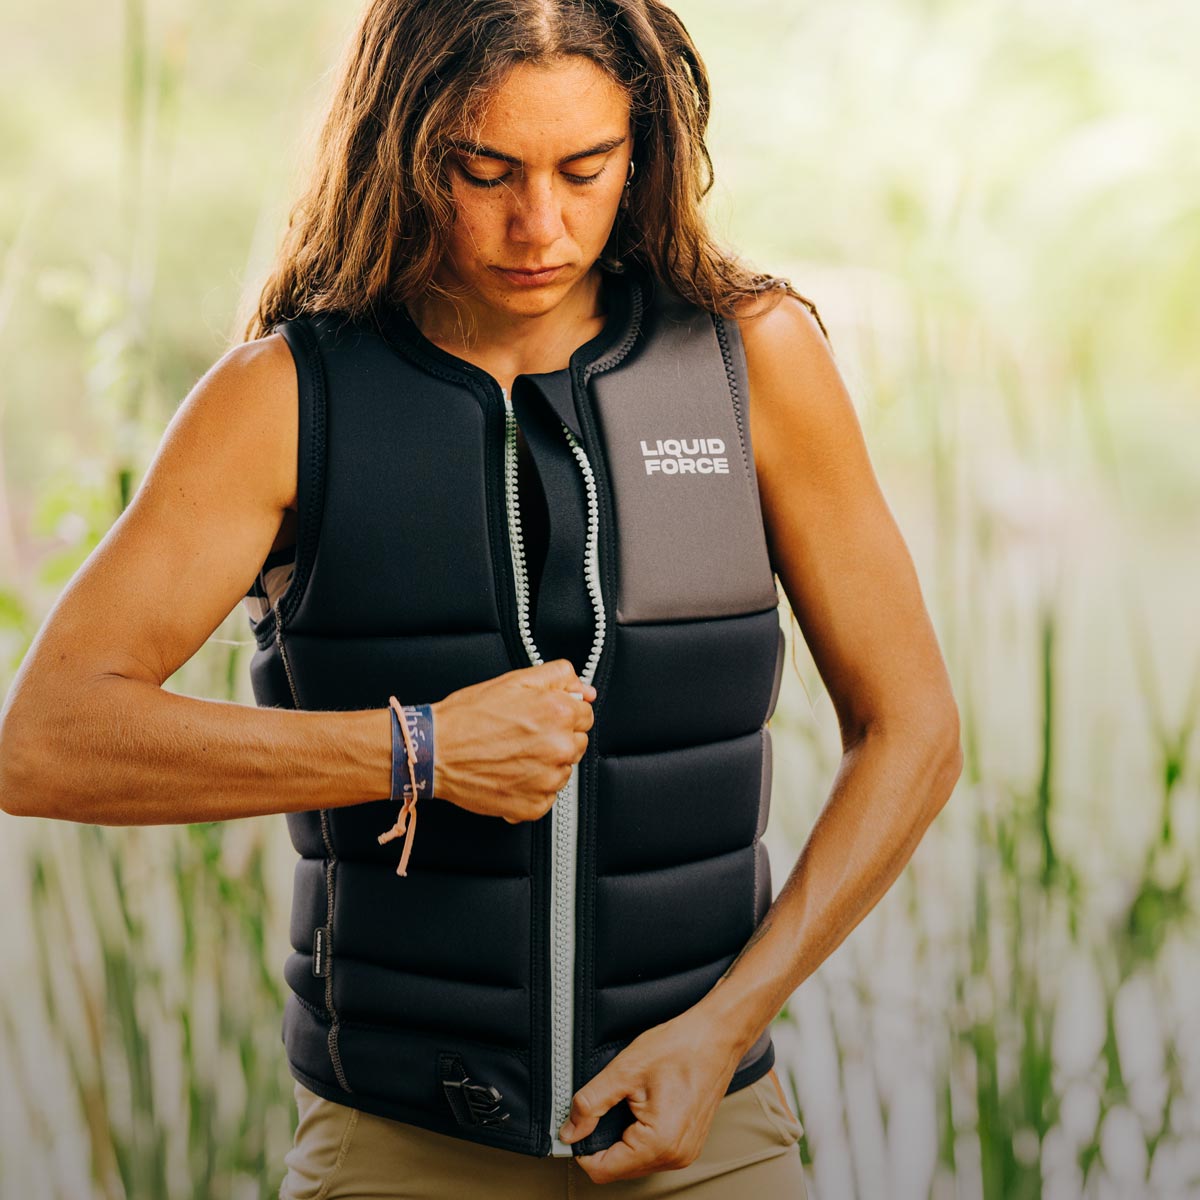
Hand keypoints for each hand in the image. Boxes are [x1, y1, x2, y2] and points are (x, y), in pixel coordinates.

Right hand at [431, 659, 595, 822]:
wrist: (434, 751)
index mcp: (558, 713)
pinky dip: (532, 787)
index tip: (542, 717)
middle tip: (522, 735)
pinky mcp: (534, 805)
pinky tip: (510, 773)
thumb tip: (584, 689)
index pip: (585, 714)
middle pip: (577, 742)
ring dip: (545, 763)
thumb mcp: (514, 681)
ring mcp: (548, 780)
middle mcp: (558, 747)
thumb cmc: (467, 717)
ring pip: (563, 769)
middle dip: (556, 738)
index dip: (562, 712)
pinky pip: (547, 795)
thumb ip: (558, 677)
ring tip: (512, 754)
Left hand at [557, 1009, 742, 1183]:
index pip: (603, 1170)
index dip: (582, 1149)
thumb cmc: (680, 1047)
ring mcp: (685, 1152)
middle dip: (602, 1142)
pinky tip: (641, 1107)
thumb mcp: (624, 1070)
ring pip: (635, 1161)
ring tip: (627, 1102)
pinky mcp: (688, 1144)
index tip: (575, 1126)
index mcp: (659, 1143)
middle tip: (601, 1105)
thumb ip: (591, 1104)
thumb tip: (569, 1131)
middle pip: (619, 1168)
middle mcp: (675, 1156)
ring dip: (621, 1138)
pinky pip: (652, 1152)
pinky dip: (638, 1136)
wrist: (716, 1036)